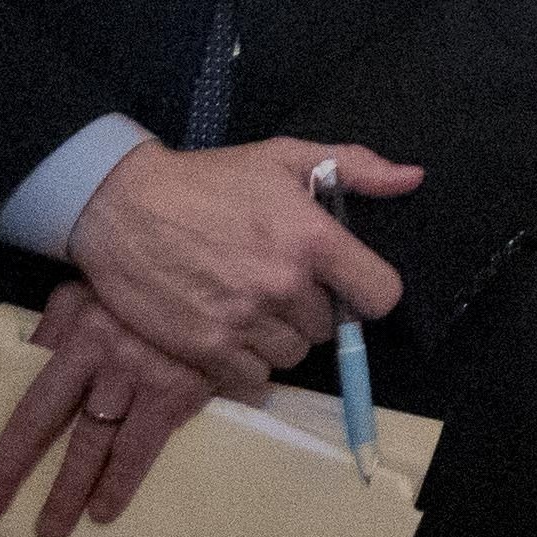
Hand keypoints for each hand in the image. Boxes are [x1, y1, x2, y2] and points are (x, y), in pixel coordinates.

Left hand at [0, 281, 221, 536]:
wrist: (212, 266)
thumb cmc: (138, 281)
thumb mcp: (87, 289)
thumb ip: (56, 325)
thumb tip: (26, 361)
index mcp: (80, 337)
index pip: (34, 411)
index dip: (7, 462)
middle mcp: (111, 365)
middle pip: (73, 438)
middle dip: (53, 490)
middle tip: (37, 533)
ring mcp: (149, 379)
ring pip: (109, 448)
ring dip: (85, 492)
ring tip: (61, 528)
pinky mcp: (183, 390)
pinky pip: (149, 444)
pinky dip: (126, 478)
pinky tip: (109, 505)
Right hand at [66, 137, 417, 393]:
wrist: (122, 207)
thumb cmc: (209, 179)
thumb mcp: (284, 157)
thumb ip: (356, 167)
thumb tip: (414, 178)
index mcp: (312, 239)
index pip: (381, 294)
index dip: (370, 292)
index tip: (348, 283)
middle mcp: (284, 285)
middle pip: (331, 327)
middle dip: (313, 308)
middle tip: (280, 283)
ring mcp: (245, 322)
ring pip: (293, 355)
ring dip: (280, 337)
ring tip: (252, 305)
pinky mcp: (207, 349)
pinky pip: (255, 380)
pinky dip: (248, 364)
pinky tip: (231, 333)